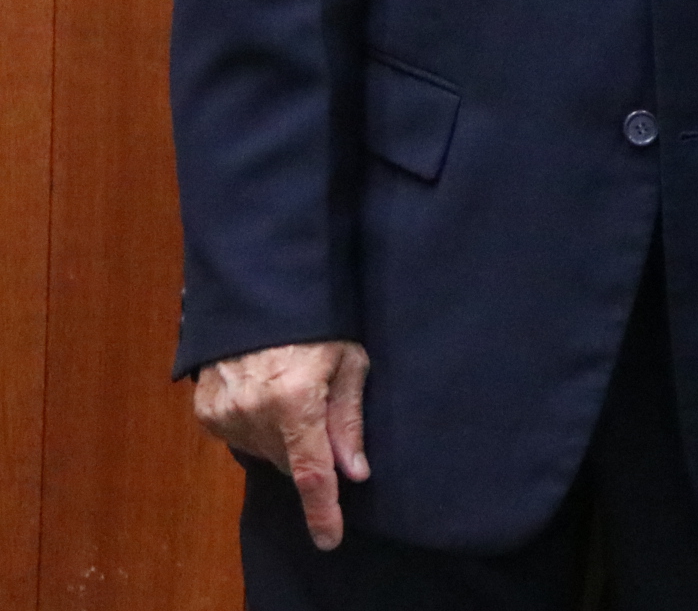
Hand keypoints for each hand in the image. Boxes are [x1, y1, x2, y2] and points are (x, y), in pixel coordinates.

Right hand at [193, 340, 370, 549]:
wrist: (258, 294)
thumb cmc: (317, 323)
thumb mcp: (349, 361)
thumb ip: (349, 420)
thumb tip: (354, 472)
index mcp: (296, 402)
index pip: (311, 473)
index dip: (322, 510)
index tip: (329, 539)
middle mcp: (254, 414)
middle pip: (288, 462)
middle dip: (308, 449)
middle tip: (316, 405)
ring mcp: (224, 414)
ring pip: (264, 454)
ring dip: (281, 437)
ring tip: (289, 390)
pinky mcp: (205, 412)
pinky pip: (239, 439)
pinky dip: (256, 427)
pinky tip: (264, 393)